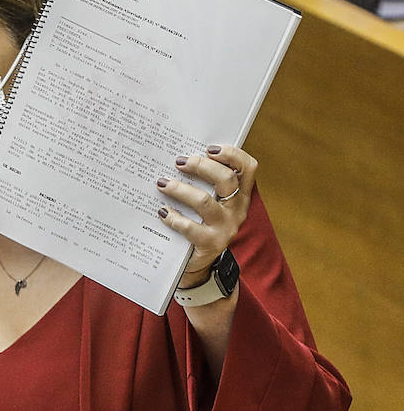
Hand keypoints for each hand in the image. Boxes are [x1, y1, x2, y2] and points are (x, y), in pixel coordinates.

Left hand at [155, 144, 253, 285]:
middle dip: (201, 167)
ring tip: (162, 183)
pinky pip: (190, 227)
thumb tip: (179, 159)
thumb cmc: (200, 224)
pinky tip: (162, 211)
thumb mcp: (208, 203)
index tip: (210, 148)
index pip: (247, 168)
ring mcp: (225, 227)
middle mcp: (237, 210)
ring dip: (180, 190)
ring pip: (205, 202)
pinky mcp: (210, 244)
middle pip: (226, 180)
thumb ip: (204, 184)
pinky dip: (173, 217)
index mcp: (240, 195)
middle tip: (179, 161)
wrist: (198, 263)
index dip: (232, 154)